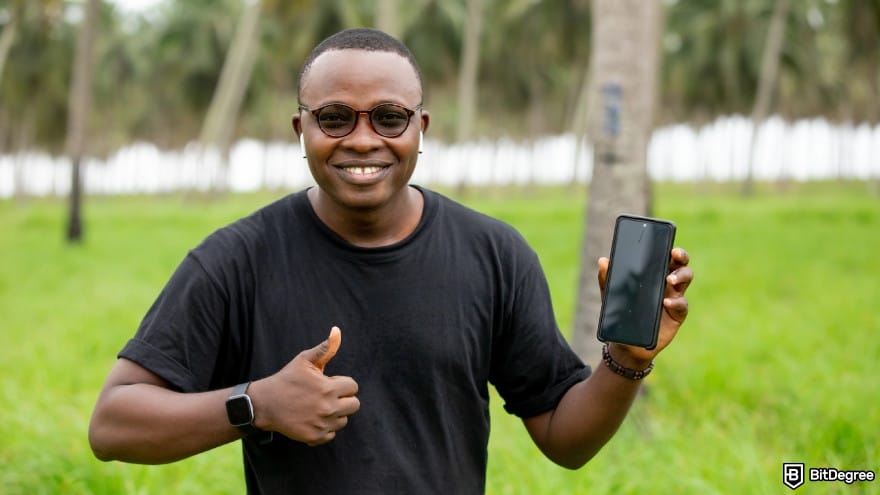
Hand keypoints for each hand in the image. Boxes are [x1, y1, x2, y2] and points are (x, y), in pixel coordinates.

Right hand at [251, 326, 359, 445]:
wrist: (265, 404)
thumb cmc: (287, 379)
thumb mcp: (304, 360)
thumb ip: (325, 348)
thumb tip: (337, 331)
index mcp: (328, 388)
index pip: (353, 387)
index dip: (341, 383)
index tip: (327, 383)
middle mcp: (328, 408)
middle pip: (354, 405)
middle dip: (343, 399)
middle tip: (326, 395)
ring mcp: (322, 425)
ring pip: (343, 420)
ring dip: (335, 413)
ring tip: (318, 406)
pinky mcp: (315, 437)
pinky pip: (332, 434)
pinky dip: (325, 428)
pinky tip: (312, 419)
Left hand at [597, 247, 692, 365]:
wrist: (626, 342)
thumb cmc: (621, 313)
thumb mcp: (611, 295)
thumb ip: (607, 279)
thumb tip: (603, 261)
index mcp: (653, 274)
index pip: (666, 257)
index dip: (671, 249)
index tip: (670, 245)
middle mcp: (667, 283)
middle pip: (681, 265)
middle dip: (681, 257)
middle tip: (674, 256)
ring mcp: (674, 298)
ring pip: (685, 281)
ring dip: (680, 276)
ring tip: (669, 280)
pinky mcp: (676, 314)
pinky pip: (682, 305)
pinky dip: (676, 302)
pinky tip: (666, 302)